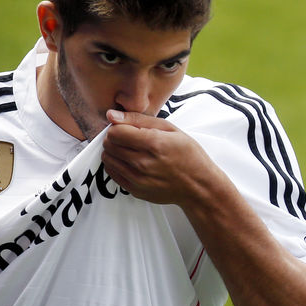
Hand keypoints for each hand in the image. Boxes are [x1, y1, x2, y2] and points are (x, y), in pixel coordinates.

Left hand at [102, 110, 222, 207]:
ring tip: (130, 149)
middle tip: (128, 138)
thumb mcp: (170, 128)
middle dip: (115, 138)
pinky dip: (116, 165)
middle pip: (109, 145)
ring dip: (114, 151)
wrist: (198, 185)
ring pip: (107, 158)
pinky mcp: (135, 190)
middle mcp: (143, 163)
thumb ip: (138, 119)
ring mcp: (138, 179)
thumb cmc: (188, 155)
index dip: (118, 126)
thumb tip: (111, 115)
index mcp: (153, 143)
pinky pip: (112, 173)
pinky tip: (130, 161)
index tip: (126, 128)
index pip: (115, 132)